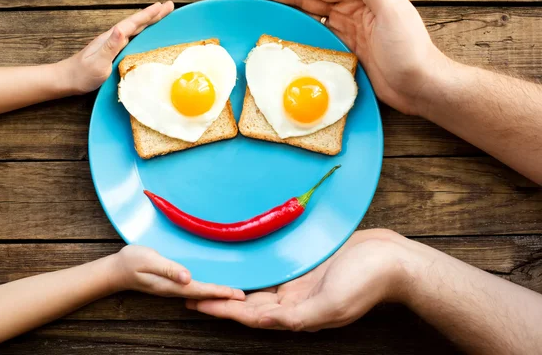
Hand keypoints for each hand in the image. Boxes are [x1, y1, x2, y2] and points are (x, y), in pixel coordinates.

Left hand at [59, 1, 174, 94]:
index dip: (149, 15)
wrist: (67, 80)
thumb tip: (121, 29)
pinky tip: (145, 34)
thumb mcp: (98, 62)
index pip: (134, 24)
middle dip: (153, 15)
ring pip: (135, 29)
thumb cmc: (82, 74)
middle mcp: (113, 38)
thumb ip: (110, 46)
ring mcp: (113, 44)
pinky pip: (133, 39)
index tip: (163, 6)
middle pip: (137, 23)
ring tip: (161, 16)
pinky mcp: (113, 52)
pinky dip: (142, 33)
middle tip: (169, 6)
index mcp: (112, 38)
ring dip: (149, 22)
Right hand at [110, 245, 244, 299]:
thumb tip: (187, 277)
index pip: (200, 290)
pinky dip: (206, 287)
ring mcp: (173, 287)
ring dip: (216, 292)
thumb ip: (168, 269)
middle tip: (243, 295)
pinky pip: (193, 287)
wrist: (116, 269)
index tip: (236, 293)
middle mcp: (175, 289)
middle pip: (203, 294)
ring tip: (233, 292)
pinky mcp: (172, 282)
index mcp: (172, 285)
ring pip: (199, 292)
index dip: (219, 291)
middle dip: (223, 295)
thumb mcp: (149, 260)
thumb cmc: (132, 261)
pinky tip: (212, 285)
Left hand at [186, 229, 413, 330]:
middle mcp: (295, 301)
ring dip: (234, 286)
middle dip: (221, 298)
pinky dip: (256, 270)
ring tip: (211, 280)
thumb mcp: (332, 305)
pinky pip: (275, 270)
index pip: (251, 315)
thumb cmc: (366, 281)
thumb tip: (262, 323)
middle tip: (191, 291)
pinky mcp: (307, 266)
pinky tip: (244, 264)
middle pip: (249, 303)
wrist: (391, 258)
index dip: (222, 309)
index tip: (195, 302)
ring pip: (259, 287)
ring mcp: (301, 283)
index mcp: (299, 314)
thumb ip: (298, 317)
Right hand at [245, 0, 449, 115]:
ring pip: (312, 16)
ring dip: (289, 9)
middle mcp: (355, 13)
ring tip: (265, 5)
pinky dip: (303, 32)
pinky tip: (289, 31)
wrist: (419, 85)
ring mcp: (351, 33)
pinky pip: (320, 37)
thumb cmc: (409, 49)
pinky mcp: (349, 53)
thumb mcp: (393, 9)